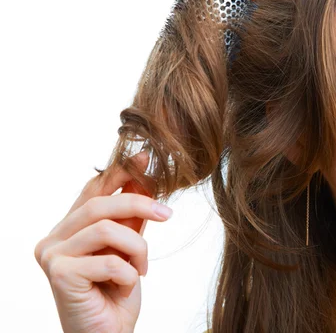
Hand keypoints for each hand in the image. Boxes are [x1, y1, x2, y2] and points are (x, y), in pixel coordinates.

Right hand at [34, 151, 172, 332]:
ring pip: (105, 228)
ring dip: (136, 247)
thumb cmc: (115, 294)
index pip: (92, 190)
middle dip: (138, 204)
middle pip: (98, 204)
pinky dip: (128, 272)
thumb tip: (143, 175)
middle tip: (166, 214)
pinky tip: (127, 284)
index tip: (145, 158)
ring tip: (142, 267)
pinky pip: (108, 259)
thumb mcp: (128, 247)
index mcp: (68, 228)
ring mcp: (52, 255)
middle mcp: (53, 238)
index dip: (119, 171)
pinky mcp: (59, 274)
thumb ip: (130, 216)